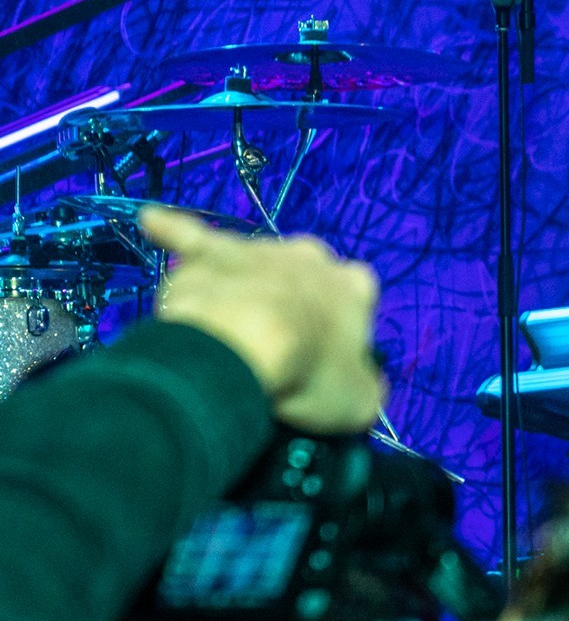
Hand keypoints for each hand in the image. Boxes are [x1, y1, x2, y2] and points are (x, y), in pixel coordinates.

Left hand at [139, 205, 386, 433]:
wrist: (244, 346)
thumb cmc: (307, 371)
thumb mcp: (358, 400)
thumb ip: (364, 386)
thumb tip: (359, 385)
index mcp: (355, 286)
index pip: (355, 303)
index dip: (339, 334)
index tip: (320, 363)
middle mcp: (313, 257)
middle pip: (305, 279)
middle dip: (294, 303)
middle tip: (276, 347)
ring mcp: (260, 250)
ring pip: (254, 266)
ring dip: (246, 286)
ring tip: (227, 327)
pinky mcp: (212, 253)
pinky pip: (191, 236)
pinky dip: (171, 228)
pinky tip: (151, 221)